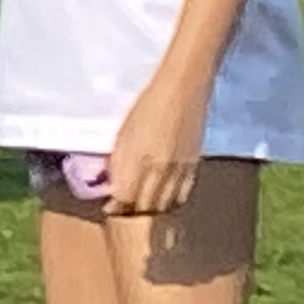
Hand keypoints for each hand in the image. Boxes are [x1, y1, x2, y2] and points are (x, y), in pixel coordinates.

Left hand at [104, 77, 206, 217]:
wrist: (182, 90)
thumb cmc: (145, 105)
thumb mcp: (122, 133)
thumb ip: (118, 162)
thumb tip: (113, 186)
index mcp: (135, 158)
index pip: (124, 198)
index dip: (116, 208)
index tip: (110, 209)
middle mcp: (158, 168)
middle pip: (145, 207)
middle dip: (132, 213)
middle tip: (124, 213)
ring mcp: (178, 170)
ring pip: (164, 206)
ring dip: (151, 211)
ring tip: (142, 210)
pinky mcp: (194, 167)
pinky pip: (182, 196)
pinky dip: (171, 203)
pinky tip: (164, 202)